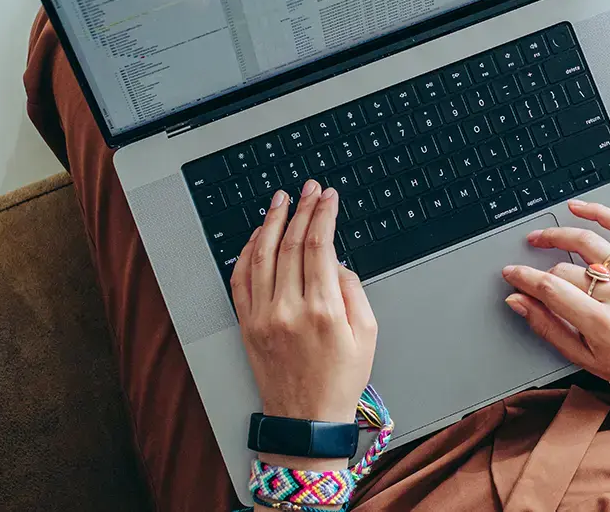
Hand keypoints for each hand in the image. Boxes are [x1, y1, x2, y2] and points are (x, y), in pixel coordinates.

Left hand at [232, 181, 376, 428]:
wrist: (305, 420)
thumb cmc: (340, 381)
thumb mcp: (368, 336)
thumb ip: (354, 291)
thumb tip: (335, 261)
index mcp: (323, 311)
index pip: (320, 247)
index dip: (323, 215)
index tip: (328, 197)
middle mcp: (289, 309)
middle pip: (291, 244)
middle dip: (301, 209)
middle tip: (308, 189)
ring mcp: (263, 316)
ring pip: (262, 255)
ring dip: (271, 222)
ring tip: (280, 199)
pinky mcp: (247, 324)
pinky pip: (241, 278)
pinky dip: (247, 251)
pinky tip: (256, 235)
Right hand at [502, 199, 609, 403]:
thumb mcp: (583, 357)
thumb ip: (547, 327)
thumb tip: (518, 302)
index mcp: (601, 322)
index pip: (551, 288)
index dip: (524, 279)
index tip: (510, 274)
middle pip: (565, 269)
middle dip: (539, 271)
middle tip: (527, 274)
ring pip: (588, 242)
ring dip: (558, 235)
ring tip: (540, 238)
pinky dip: (600, 212)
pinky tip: (579, 208)